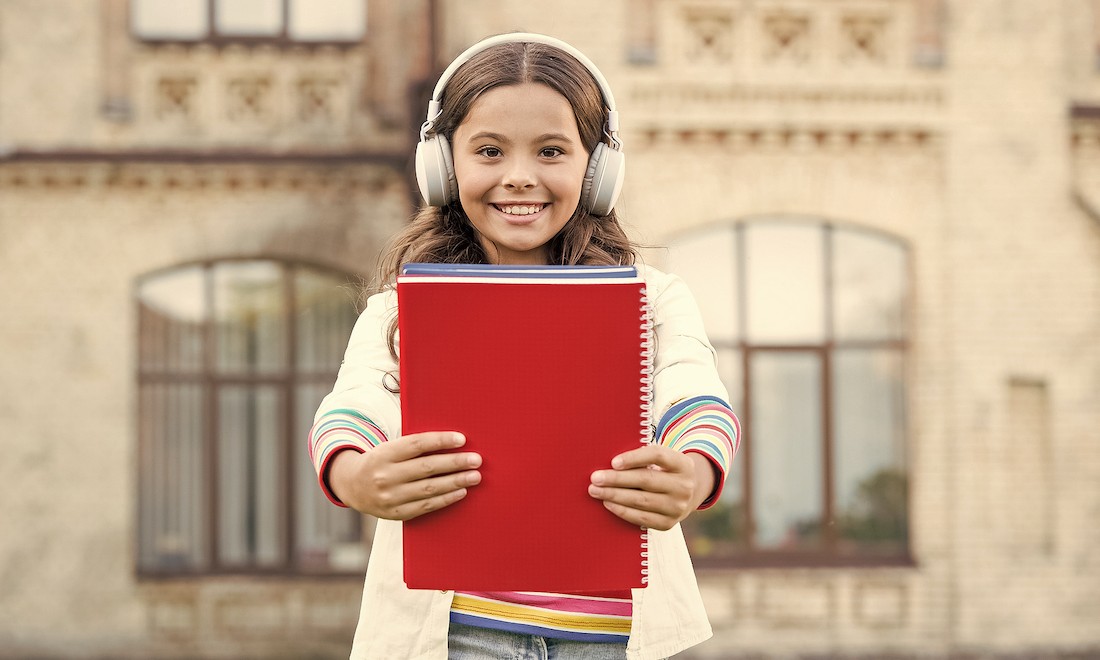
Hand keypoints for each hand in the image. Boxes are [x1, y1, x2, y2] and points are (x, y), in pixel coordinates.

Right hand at [327, 432, 481, 520]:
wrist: (352, 486)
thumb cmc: (381, 461)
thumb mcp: (389, 448)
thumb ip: (414, 446)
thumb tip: (451, 442)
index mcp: (384, 453)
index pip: (416, 444)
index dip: (440, 440)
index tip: (462, 439)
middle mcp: (386, 475)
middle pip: (426, 467)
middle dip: (455, 463)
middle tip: (476, 460)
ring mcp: (390, 497)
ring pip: (429, 488)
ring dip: (455, 482)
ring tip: (474, 476)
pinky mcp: (395, 513)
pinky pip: (425, 506)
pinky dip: (446, 499)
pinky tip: (461, 492)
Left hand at [588, 446, 714, 530]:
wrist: (687, 496)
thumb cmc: (664, 472)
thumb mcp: (662, 461)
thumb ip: (641, 459)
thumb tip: (610, 464)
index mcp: (682, 464)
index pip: (658, 456)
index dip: (634, 458)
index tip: (613, 462)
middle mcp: (684, 486)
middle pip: (646, 480)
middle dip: (617, 479)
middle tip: (595, 477)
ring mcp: (678, 507)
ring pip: (641, 500)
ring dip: (614, 495)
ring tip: (596, 490)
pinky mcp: (668, 524)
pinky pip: (641, 518)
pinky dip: (622, 510)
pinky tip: (608, 503)